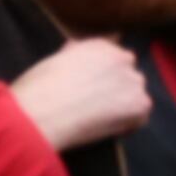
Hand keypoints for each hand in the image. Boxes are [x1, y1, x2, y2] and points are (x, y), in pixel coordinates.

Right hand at [12, 39, 152, 150]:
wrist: (39, 113)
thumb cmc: (35, 90)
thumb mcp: (53, 62)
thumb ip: (73, 56)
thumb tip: (75, 52)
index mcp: (99, 46)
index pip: (113, 58)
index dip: (102, 77)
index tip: (90, 89)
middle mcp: (122, 58)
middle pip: (128, 76)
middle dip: (116, 90)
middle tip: (94, 106)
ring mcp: (134, 81)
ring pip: (135, 96)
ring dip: (122, 106)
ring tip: (98, 120)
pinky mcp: (140, 104)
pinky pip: (139, 118)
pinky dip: (126, 126)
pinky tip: (103, 129)